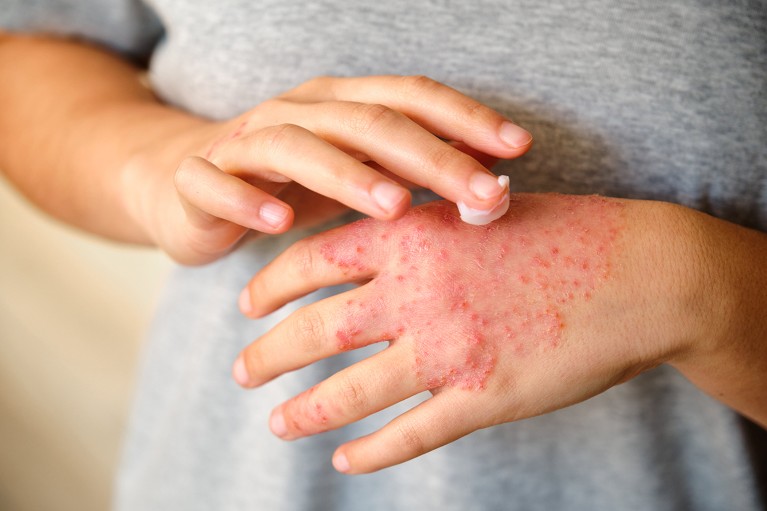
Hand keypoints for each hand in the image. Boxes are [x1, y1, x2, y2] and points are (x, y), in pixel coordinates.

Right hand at [121, 75, 531, 263]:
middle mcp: (298, 112)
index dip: (466, 119)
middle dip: (431, 156)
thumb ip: (412, 174)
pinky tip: (280, 222)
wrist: (187, 185)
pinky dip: (248, 200)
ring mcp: (246, 142)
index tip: (520, 149)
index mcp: (341, 104)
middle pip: (368, 122)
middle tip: (482, 193)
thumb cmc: (290, 184)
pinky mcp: (199, 177)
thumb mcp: (356, 175)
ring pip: (297, 146)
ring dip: (348, 174)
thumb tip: (492, 186)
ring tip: (396, 206)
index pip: (411, 99)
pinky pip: (219, 184)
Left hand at [234, 195, 742, 472]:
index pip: (314, 260)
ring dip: (305, 410)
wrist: (639, 272)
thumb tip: (363, 251)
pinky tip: (346, 460)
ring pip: (351, 391)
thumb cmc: (560, 233)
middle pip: (315, 330)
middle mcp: (419, 292)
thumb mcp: (475, 211)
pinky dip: (371, 452)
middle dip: (268, 354)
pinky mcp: (484, 396)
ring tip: (278, 424)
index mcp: (413, 236)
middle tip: (241, 371)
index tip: (247, 304)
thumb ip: (416, 232)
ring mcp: (449, 349)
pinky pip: (411, 434)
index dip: (271, 285)